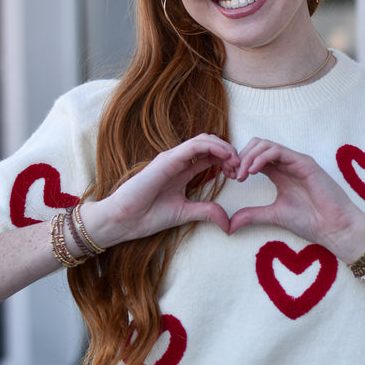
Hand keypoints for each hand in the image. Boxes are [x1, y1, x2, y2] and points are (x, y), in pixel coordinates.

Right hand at [83, 134, 240, 245]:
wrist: (123, 220)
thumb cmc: (147, 216)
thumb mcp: (185, 213)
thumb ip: (206, 212)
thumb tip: (228, 223)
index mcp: (182, 171)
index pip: (210, 157)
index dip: (228, 162)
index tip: (240, 176)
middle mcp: (178, 161)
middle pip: (210, 145)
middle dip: (229, 153)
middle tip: (241, 168)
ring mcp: (172, 158)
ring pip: (204, 140)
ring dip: (225, 148)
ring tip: (236, 162)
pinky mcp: (167, 160)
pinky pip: (194, 146)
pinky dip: (213, 147)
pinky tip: (226, 157)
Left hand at [229, 138, 364, 261]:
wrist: (334, 228)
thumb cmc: (311, 221)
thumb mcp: (274, 215)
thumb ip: (252, 215)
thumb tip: (229, 225)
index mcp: (279, 173)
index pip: (254, 157)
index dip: (239, 163)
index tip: (230, 178)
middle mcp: (287, 163)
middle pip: (257, 145)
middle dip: (240, 156)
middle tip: (233, 175)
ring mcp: (296, 161)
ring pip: (265, 144)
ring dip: (248, 156)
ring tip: (241, 175)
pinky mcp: (304, 162)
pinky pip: (277, 151)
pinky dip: (261, 158)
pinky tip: (252, 172)